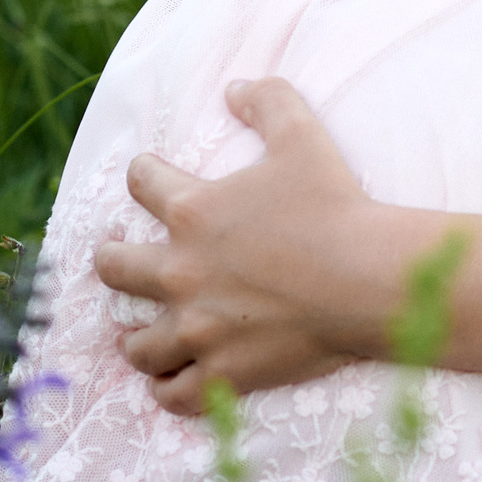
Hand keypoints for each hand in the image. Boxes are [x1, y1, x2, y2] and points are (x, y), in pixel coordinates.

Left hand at [94, 78, 431, 413]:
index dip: (144, 174)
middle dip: (113, 260)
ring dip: (136, 335)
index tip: (150, 176)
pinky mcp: (221, 373)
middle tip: (121, 259)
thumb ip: (267, 101)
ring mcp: (196, 329)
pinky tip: (172, 381)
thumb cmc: (335, 206)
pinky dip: (168, 388)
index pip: (141, 182)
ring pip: (136, 343)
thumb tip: (235, 86)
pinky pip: (173, 394)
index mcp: (192, 211)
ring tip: (140, 334)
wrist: (367, 279)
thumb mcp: (303, 136)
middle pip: (114, 267)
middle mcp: (179, 272)